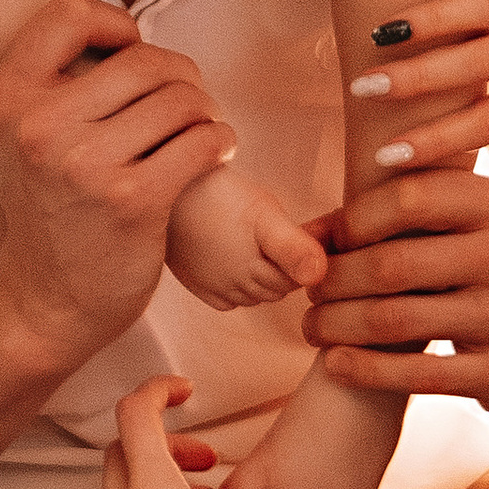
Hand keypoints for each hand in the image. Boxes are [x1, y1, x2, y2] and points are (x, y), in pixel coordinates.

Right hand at [0, 0, 233, 370]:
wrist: (45, 299)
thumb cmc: (47, 209)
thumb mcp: (20, 137)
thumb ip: (54, 82)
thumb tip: (123, 32)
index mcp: (9, 99)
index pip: (69, 14)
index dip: (113, 23)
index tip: (132, 52)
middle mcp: (41, 126)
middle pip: (142, 58)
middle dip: (179, 74)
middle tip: (186, 100)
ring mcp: (87, 164)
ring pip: (181, 98)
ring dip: (204, 111)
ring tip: (200, 129)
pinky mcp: (134, 200)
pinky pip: (203, 141)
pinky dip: (221, 141)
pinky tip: (216, 152)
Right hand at [164, 161, 330, 311]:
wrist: (168, 189)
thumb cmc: (219, 195)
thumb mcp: (264, 214)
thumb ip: (293, 247)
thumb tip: (320, 275)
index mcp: (255, 272)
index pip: (294, 281)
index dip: (304, 259)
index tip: (307, 234)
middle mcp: (234, 288)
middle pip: (274, 288)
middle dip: (284, 269)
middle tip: (284, 236)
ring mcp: (212, 288)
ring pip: (251, 294)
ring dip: (261, 277)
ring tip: (260, 244)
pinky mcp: (194, 283)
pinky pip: (226, 298)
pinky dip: (236, 286)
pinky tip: (235, 261)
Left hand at [303, 166, 488, 417]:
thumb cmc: (488, 265)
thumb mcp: (467, 221)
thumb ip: (396, 214)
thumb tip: (307, 236)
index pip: (406, 198)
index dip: (351, 222)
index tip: (326, 243)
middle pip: (391, 264)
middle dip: (333, 281)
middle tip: (309, 292)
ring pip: (394, 321)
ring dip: (336, 325)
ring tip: (313, 326)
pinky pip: (416, 375)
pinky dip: (363, 369)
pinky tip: (335, 364)